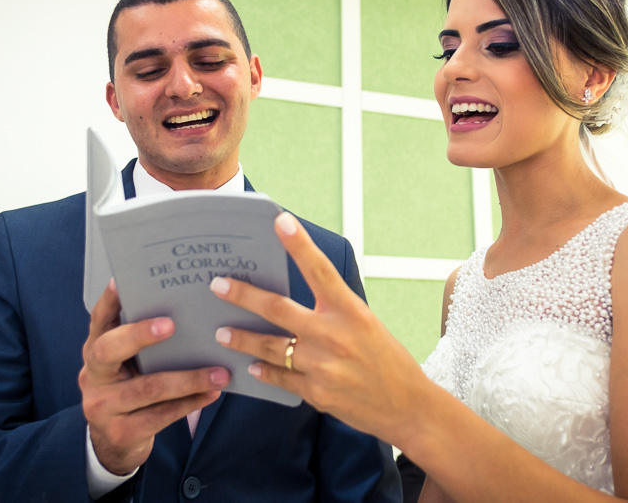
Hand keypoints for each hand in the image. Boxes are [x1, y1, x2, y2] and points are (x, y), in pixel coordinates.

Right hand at [79, 279, 230, 474]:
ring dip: (189, 379)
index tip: (121, 281)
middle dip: (139, 335)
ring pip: (148, 388)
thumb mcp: (127, 364)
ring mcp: (103, 406)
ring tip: (220, 373)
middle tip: (172, 324)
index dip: (108, 301)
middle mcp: (92, 375)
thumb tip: (187, 308)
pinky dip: (190, 403)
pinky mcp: (121, 432)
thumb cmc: (130, 388)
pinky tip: (212, 393)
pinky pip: (161, 415)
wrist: (114, 443)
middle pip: (108, 349)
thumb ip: (142, 341)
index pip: (98, 320)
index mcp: (95, 350)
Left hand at [210, 212, 427, 446]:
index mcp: (351, 311)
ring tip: (222, 333)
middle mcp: (334, 335)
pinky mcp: (316, 393)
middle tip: (217, 286)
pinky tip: (251, 367)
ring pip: (269, 347)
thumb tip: (292, 302)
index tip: (280, 221)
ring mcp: (322, 366)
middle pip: (277, 309)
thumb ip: (333, 312)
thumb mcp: (367, 324)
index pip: (320, 269)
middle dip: (243, 296)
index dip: (299, 244)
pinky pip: (280, 377)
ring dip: (242, 338)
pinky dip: (263, 371)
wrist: (409, 407)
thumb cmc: (388, 360)